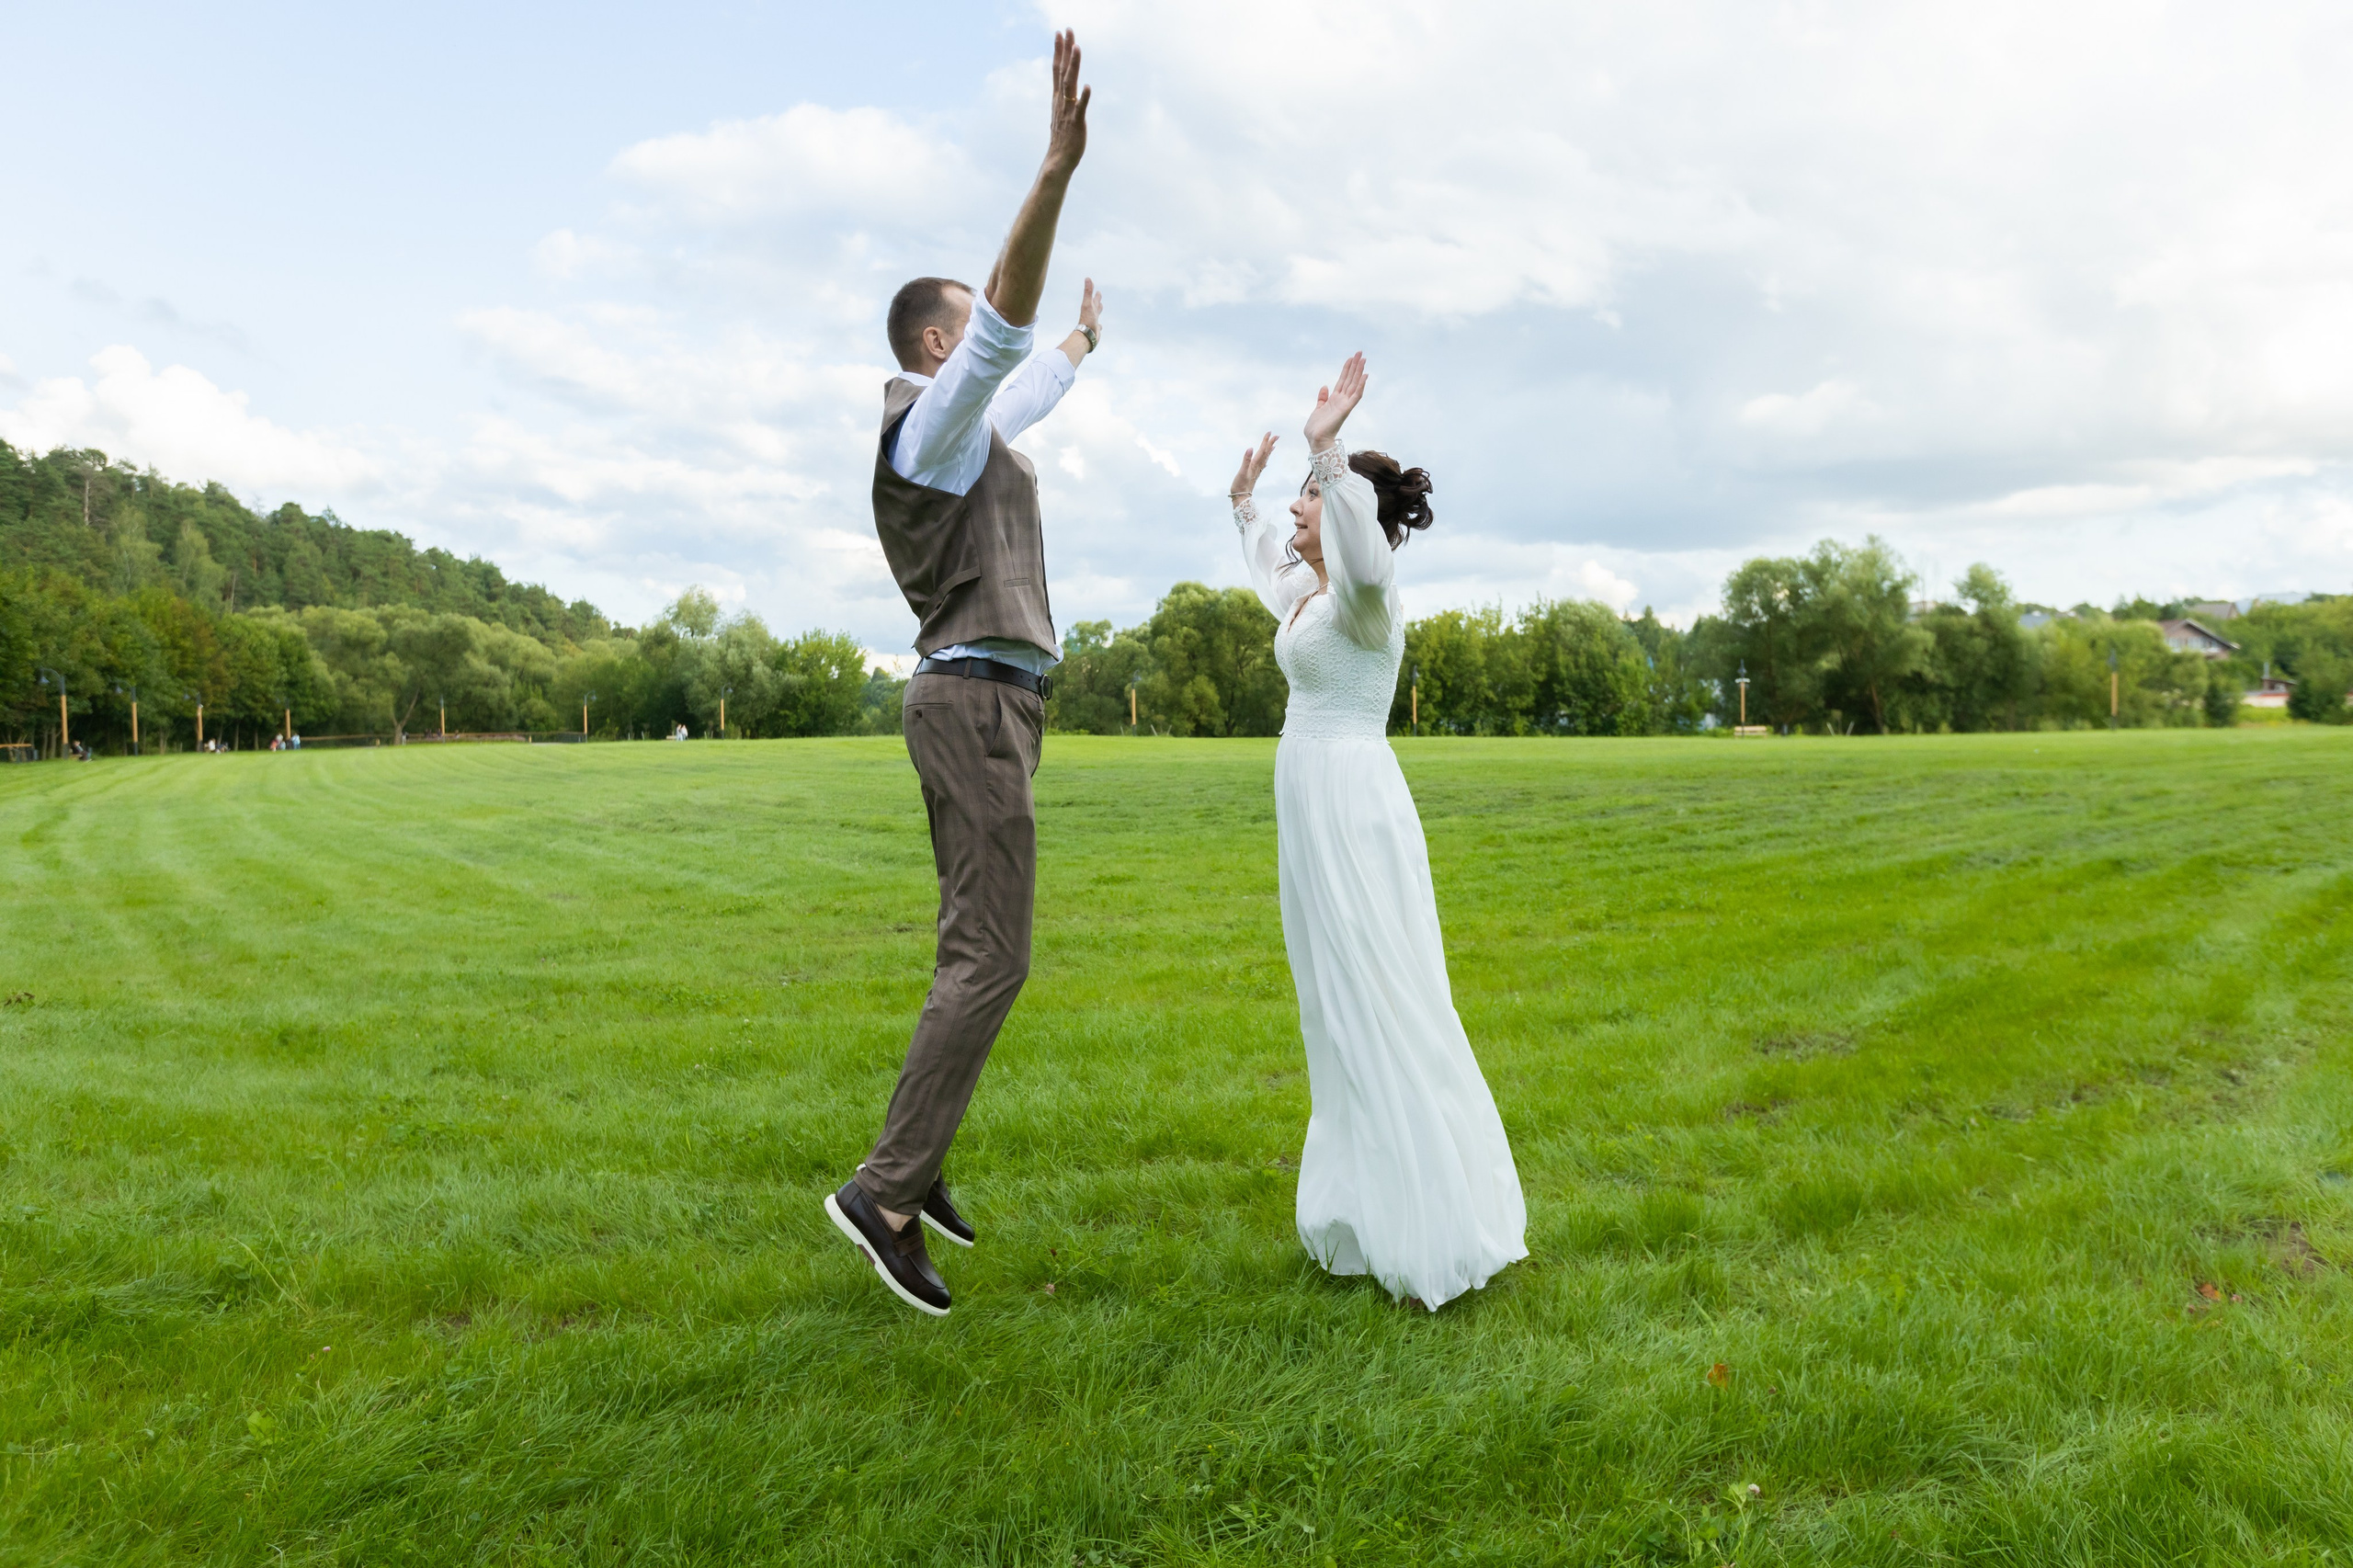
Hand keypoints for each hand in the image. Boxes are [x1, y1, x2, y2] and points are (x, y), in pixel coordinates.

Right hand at [1043, 30, 1090, 178]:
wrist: (1058, 161)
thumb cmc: (1063, 138)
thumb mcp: (1063, 114)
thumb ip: (1066, 100)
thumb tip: (1072, 89)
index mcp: (1058, 98)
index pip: (1057, 69)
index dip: (1059, 50)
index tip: (1060, 33)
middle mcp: (1061, 101)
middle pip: (1062, 70)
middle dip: (1065, 50)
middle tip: (1067, 30)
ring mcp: (1068, 111)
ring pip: (1070, 84)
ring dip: (1074, 66)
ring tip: (1077, 48)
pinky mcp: (1077, 124)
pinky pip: (1080, 109)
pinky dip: (1084, 98)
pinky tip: (1088, 86)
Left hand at [1078, 277, 1102, 338]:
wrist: (1086, 336)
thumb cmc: (1087, 320)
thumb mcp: (1088, 304)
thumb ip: (1088, 292)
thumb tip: (1087, 278)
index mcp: (1089, 307)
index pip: (1093, 297)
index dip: (1093, 291)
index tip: (1093, 284)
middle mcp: (1091, 314)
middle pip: (1095, 305)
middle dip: (1097, 299)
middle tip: (1099, 294)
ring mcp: (1093, 321)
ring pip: (1097, 314)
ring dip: (1099, 310)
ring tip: (1100, 307)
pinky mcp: (1096, 330)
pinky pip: (1099, 326)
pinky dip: (1100, 325)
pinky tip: (1100, 326)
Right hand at [1229, 433, 1276, 499]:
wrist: (1241, 498)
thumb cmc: (1240, 486)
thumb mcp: (1241, 472)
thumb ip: (1246, 460)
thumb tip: (1250, 448)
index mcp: (1254, 465)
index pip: (1261, 451)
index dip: (1265, 441)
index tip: (1270, 433)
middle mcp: (1257, 467)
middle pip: (1265, 453)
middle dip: (1270, 444)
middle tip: (1276, 436)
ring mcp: (1257, 471)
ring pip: (1265, 458)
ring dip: (1269, 450)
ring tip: (1273, 444)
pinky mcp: (1254, 474)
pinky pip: (1262, 464)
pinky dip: (1265, 459)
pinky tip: (1265, 459)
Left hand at [1304, 352, 1367, 450]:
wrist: (1316, 440)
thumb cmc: (1316, 428)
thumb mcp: (1317, 409)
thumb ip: (1322, 398)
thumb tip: (1325, 387)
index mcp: (1334, 399)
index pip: (1343, 381)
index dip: (1347, 369)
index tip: (1351, 358)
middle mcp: (1341, 400)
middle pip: (1350, 379)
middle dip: (1355, 366)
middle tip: (1361, 353)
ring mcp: (1344, 404)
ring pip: (1354, 384)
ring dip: (1359, 372)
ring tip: (1363, 359)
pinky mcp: (1345, 409)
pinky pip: (1355, 396)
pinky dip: (1360, 386)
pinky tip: (1364, 376)